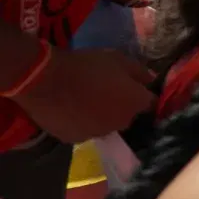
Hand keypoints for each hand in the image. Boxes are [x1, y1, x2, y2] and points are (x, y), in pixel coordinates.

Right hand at [11, 48, 154, 143]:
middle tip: (106, 91)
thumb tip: (152, 80)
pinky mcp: (77, 139)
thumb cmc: (86, 66)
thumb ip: (140, 71)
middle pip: (128, 115)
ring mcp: (99, 133)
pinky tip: (72, 111)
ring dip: (102, 116)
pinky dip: (82, 123)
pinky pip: (85, 131)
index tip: (133, 87)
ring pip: (106, 125)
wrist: (46, 81)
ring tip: (86, 101)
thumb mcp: (118, 59)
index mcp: (136, 103)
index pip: (149, 103)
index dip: (141, 94)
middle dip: (122, 106)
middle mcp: (123, 123)